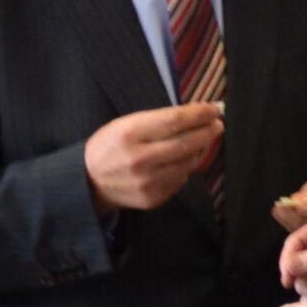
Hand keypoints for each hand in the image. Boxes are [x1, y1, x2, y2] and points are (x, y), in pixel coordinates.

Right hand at [83, 102, 222, 213]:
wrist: (89, 181)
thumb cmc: (111, 146)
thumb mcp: (125, 124)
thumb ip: (159, 119)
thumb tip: (198, 113)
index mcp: (129, 134)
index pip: (174, 121)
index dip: (200, 114)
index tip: (215, 109)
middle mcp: (139, 159)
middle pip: (187, 143)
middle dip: (207, 131)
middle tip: (216, 124)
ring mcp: (147, 182)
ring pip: (189, 162)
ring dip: (201, 149)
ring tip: (202, 139)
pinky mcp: (153, 198)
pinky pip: (181, 179)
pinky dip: (187, 166)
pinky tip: (184, 158)